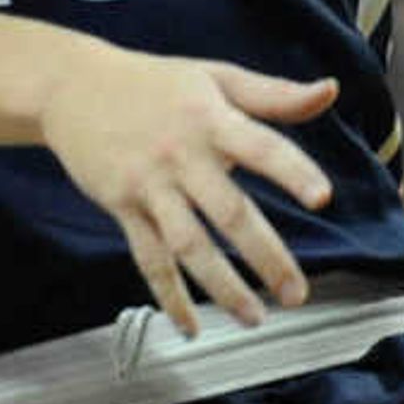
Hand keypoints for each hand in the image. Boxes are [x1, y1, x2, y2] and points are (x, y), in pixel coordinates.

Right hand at [41, 49, 338, 334]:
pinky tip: (190, 325)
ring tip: (254, 317)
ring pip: (189, 245)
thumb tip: (331, 91)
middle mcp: (181, 155)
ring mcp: (149, 184)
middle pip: (229, 211)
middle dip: (265, 256)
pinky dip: (170, 296)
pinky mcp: (123, 206)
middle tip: (295, 294)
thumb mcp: (215, 77)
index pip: (261, 147)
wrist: (72, 86)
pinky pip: (149, 258)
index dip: (292, 171)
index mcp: (211, 120)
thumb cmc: (154, 83)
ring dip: (223, 286)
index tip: (321, 198)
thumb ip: (275, 94)